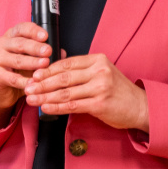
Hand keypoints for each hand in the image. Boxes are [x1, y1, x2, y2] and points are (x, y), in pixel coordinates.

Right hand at [0, 21, 51, 129]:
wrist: (3, 90)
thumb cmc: (19, 71)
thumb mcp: (32, 59)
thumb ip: (45, 54)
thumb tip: (62, 52)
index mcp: (10, 36)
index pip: (21, 28)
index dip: (33, 31)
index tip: (45, 36)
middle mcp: (1, 44)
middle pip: (19, 44)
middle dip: (35, 47)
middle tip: (48, 51)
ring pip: (17, 60)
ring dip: (32, 63)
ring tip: (45, 64)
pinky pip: (12, 78)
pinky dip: (25, 81)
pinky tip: (34, 82)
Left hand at [24, 53, 148, 131]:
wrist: (140, 106)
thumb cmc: (117, 90)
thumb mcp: (102, 72)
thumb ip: (82, 70)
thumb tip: (54, 69)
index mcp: (97, 60)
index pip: (67, 63)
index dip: (48, 70)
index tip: (33, 75)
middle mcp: (99, 71)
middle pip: (63, 77)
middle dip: (42, 83)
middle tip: (27, 87)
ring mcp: (100, 87)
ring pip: (66, 91)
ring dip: (45, 96)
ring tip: (31, 99)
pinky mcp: (100, 103)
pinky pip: (72, 105)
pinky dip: (56, 107)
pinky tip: (45, 108)